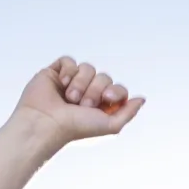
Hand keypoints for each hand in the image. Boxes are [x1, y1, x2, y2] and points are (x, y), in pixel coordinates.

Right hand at [10, 57, 144, 149]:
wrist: (47, 123)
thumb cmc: (77, 128)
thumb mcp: (111, 125)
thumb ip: (128, 112)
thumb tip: (142, 98)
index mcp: (101, 105)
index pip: (118, 88)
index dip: (116, 91)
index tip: (107, 99)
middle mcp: (87, 92)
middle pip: (104, 77)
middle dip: (95, 90)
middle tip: (83, 104)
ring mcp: (71, 81)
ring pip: (87, 68)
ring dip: (81, 84)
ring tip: (70, 98)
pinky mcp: (55, 72)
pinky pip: (69, 60)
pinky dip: (68, 71)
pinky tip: (61, 84)